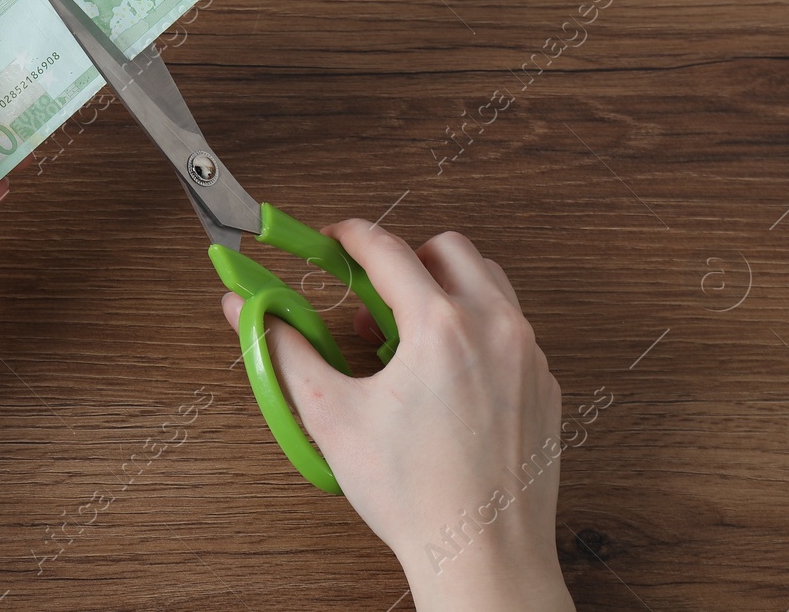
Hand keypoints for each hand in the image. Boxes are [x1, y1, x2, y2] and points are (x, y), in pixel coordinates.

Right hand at [219, 223, 572, 611]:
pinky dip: (477, 327)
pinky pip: (512, 328)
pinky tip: (444, 372)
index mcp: (440, 326)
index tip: (330, 239)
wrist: (481, 554)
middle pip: (450, 249)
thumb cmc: (414, 495)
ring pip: (489, 282)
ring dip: (446, 287)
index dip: (349, 235)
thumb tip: (245, 309)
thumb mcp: (331, 415)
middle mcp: (494, 328)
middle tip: (371, 291)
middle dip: (406, 257)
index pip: (387, 247)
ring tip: (407, 333)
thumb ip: (283, 349)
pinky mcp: (544, 384)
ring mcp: (528, 355)